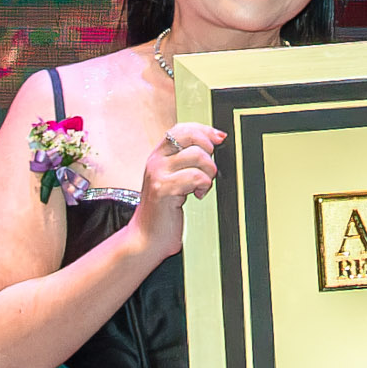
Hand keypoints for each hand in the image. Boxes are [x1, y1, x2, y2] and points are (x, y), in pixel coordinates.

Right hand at [129, 118, 219, 259]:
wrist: (147, 238)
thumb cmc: (163, 211)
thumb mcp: (173, 179)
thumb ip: (186, 161)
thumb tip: (214, 141)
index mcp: (158, 155)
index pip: (181, 128)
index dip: (204, 130)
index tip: (219, 138)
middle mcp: (155, 160)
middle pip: (190, 136)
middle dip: (208, 150)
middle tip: (208, 169)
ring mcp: (158, 174)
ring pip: (197, 156)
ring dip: (208, 172)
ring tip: (202, 186)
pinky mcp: (164, 189)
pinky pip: (196, 176)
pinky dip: (204, 186)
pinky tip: (198, 195)